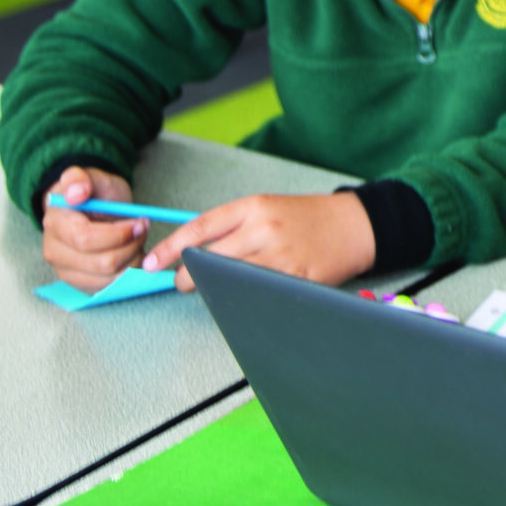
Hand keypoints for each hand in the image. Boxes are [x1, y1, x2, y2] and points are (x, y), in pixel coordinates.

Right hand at [43, 166, 146, 291]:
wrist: (94, 209)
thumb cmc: (95, 194)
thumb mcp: (94, 177)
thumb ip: (80, 177)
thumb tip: (76, 192)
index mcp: (55, 222)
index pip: (86, 239)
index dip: (118, 234)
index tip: (139, 222)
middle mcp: (54, 251)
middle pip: (102, 263)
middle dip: (131, 245)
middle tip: (142, 229)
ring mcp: (65, 271)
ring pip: (110, 277)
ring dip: (133, 258)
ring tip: (136, 239)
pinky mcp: (80, 284)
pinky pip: (111, 287)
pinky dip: (128, 271)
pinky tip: (130, 253)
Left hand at [142, 192, 377, 291]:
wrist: (353, 225)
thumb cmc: (307, 217)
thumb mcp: (268, 207)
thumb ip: (233, 226)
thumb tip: (193, 252)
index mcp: (254, 206)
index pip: (200, 227)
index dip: (171, 247)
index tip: (152, 263)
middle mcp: (265, 228)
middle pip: (211, 259)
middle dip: (189, 275)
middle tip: (182, 282)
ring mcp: (282, 255)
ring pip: (231, 280)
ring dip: (214, 289)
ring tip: (211, 289)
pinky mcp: (296, 277)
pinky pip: (258, 294)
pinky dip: (244, 299)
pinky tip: (242, 298)